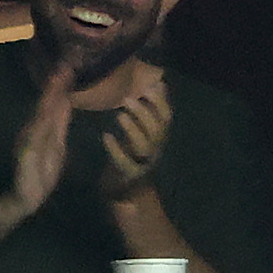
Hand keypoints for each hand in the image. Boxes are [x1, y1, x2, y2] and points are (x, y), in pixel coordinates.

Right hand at [0, 59, 76, 238]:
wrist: (25, 198)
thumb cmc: (40, 173)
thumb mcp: (56, 145)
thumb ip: (59, 123)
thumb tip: (66, 99)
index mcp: (44, 128)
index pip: (54, 104)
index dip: (61, 86)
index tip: (69, 67)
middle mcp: (35, 130)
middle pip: (48, 105)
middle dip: (56, 86)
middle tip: (65, 65)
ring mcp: (30, 141)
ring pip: (42, 116)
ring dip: (49, 99)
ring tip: (57, 81)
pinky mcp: (27, 155)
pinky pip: (35, 137)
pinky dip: (41, 124)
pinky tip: (46, 113)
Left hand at [100, 62, 171, 199]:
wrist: (127, 191)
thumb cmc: (132, 154)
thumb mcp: (142, 131)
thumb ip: (149, 109)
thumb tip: (158, 81)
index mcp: (159, 136)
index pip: (166, 117)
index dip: (160, 102)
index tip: (148, 86)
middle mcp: (155, 149)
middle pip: (157, 130)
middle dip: (144, 112)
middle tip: (127, 98)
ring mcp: (144, 163)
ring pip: (144, 146)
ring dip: (133, 129)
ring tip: (119, 115)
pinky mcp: (130, 175)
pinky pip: (125, 163)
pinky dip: (116, 150)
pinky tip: (106, 136)